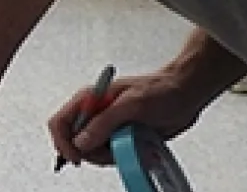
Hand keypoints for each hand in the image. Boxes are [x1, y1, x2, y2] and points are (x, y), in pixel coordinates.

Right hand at [48, 71, 211, 166]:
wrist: (186, 94)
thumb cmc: (162, 89)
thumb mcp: (131, 105)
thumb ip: (103, 123)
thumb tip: (81, 142)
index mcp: (90, 99)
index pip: (60, 123)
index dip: (63, 142)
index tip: (77, 157)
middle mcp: (96, 113)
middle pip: (75, 142)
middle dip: (93, 152)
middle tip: (114, 149)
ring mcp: (108, 126)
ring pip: (94, 152)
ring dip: (111, 155)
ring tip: (131, 144)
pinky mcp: (121, 136)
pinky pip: (111, 154)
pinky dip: (123, 156)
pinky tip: (137, 145)